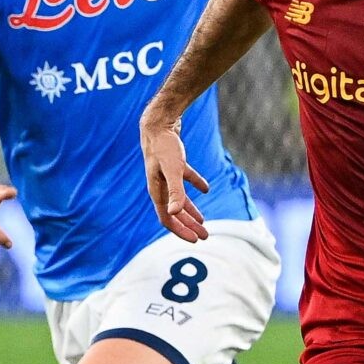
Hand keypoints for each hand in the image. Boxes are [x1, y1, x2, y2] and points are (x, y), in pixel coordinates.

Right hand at [141, 119, 209, 242]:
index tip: (195, 239)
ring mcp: (166, 176)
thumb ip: (175, 191)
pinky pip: (186, 179)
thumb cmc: (164, 147)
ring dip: (192, 211)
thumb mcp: (173, 170)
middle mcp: (160, 186)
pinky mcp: (174, 164)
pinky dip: (196, 185)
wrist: (159, 124)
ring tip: (204, 221)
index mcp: (157, 191)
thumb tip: (175, 212)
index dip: (180, 230)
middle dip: (189, 226)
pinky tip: (206, 189)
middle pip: (175, 213)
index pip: (167, 218)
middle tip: (205, 236)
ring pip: (180, 199)